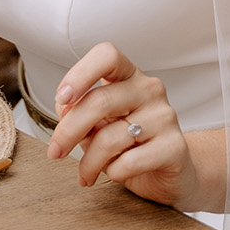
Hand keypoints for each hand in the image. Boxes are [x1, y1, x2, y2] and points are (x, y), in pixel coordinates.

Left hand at [45, 42, 199, 207]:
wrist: (168, 172)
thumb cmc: (128, 143)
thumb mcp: (97, 123)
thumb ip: (77, 111)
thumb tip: (64, 109)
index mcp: (129, 76)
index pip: (107, 55)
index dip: (80, 74)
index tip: (62, 97)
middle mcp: (149, 89)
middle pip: (100, 101)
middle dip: (68, 131)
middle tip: (55, 152)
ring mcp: (165, 116)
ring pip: (110, 138)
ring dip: (89, 162)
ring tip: (86, 173)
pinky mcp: (174, 147)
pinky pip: (129, 162)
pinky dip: (113, 173)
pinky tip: (115, 173)